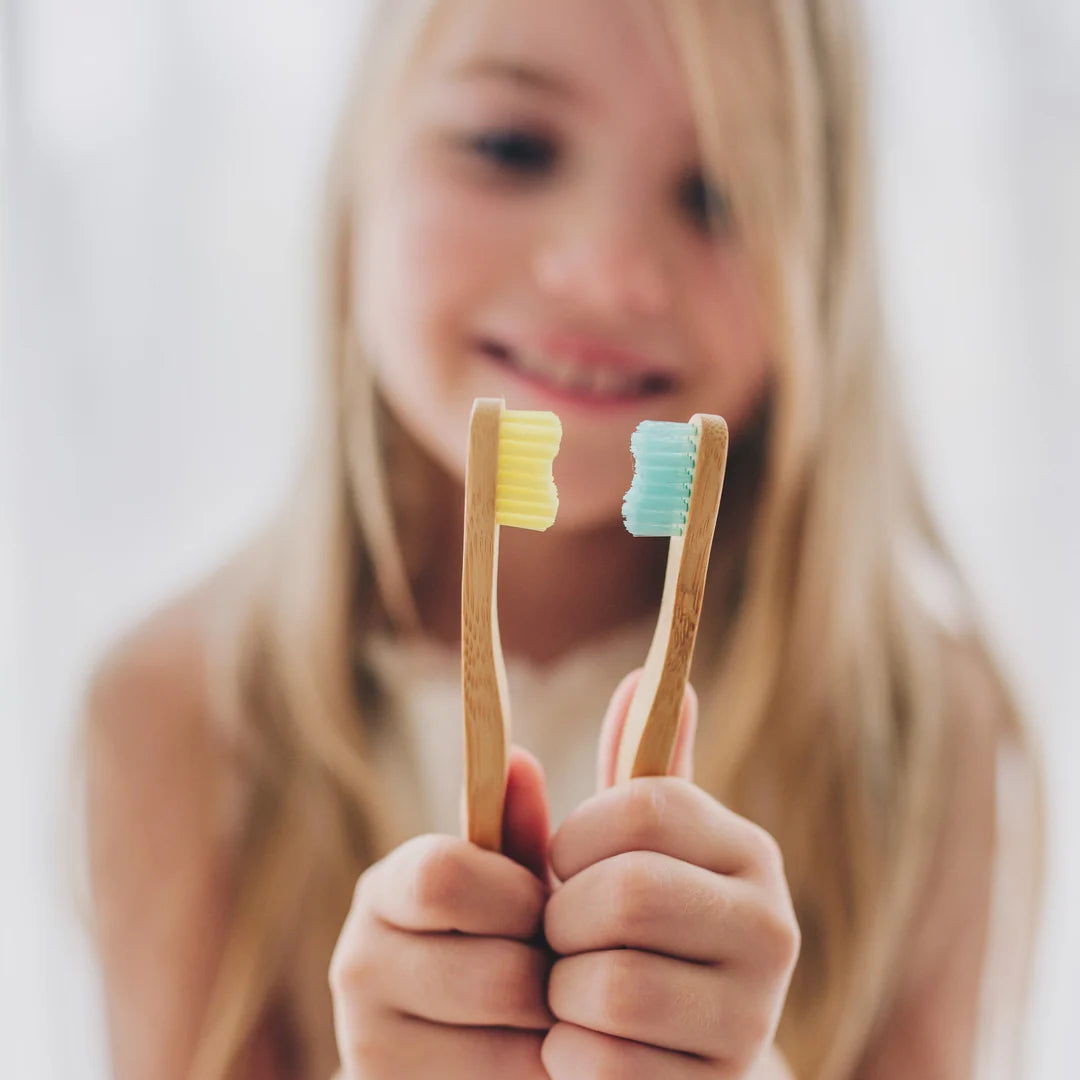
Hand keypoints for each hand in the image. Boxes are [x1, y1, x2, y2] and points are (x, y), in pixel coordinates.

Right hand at [330, 747, 554, 1078]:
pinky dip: (545, 1074)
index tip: (545, 907)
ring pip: (511, 1045)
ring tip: (558, 1016)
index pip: (444, 877)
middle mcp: (357, 967)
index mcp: (384, 891)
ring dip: (557, 1031)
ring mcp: (370, 1047)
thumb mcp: (502, 884)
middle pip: (495, 975)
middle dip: (550, 973)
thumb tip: (522, 758)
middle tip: (563, 971)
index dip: (516, 894)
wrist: (443, 1045)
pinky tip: (540, 1057)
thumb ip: (515, 828)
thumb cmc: (490, 939)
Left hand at [541, 672, 799, 1078]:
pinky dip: (569, 1056)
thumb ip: (636, 766)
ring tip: (570, 990)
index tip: (561, 863)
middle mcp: (772, 927)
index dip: (575, 836)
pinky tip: (579, 1046)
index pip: (643, 806)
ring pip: (614, 986)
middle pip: (627, 895)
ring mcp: (757, 1018)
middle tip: (558, 936)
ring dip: (562, 993)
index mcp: (748, 850)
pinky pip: (608, 1066)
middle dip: (562, 920)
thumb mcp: (636, 846)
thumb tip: (640, 675)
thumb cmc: (638, 927)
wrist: (677, 1052)